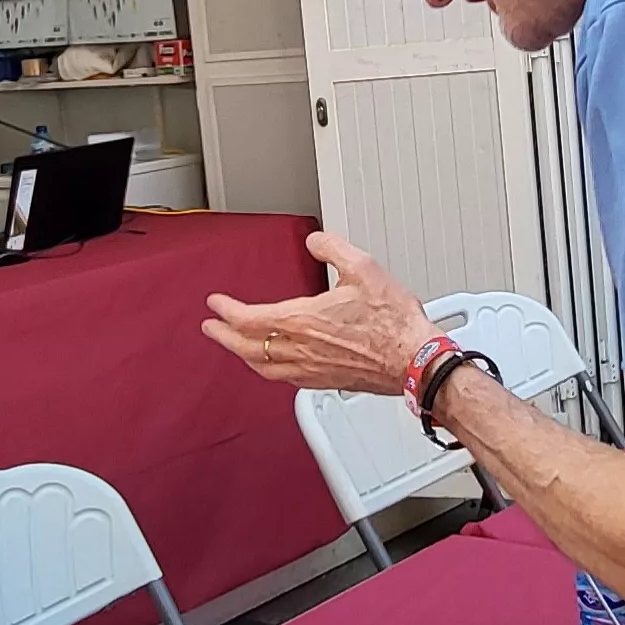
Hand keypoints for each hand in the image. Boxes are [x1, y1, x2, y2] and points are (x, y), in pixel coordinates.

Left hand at [201, 231, 439, 395]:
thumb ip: (332, 249)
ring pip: (262, 366)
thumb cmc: (393, 322)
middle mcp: (300, 350)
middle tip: (210, 329)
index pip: (249, 318)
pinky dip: (267, 369)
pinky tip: (272, 366)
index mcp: (302, 321)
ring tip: (234, 347)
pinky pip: (283, 378)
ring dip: (242, 355)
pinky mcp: (325, 382)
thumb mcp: (363, 268)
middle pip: (247, 347)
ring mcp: (311, 370)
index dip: (227, 310)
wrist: (414, 360)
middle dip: (224, 336)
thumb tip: (315, 241)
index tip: (216, 304)